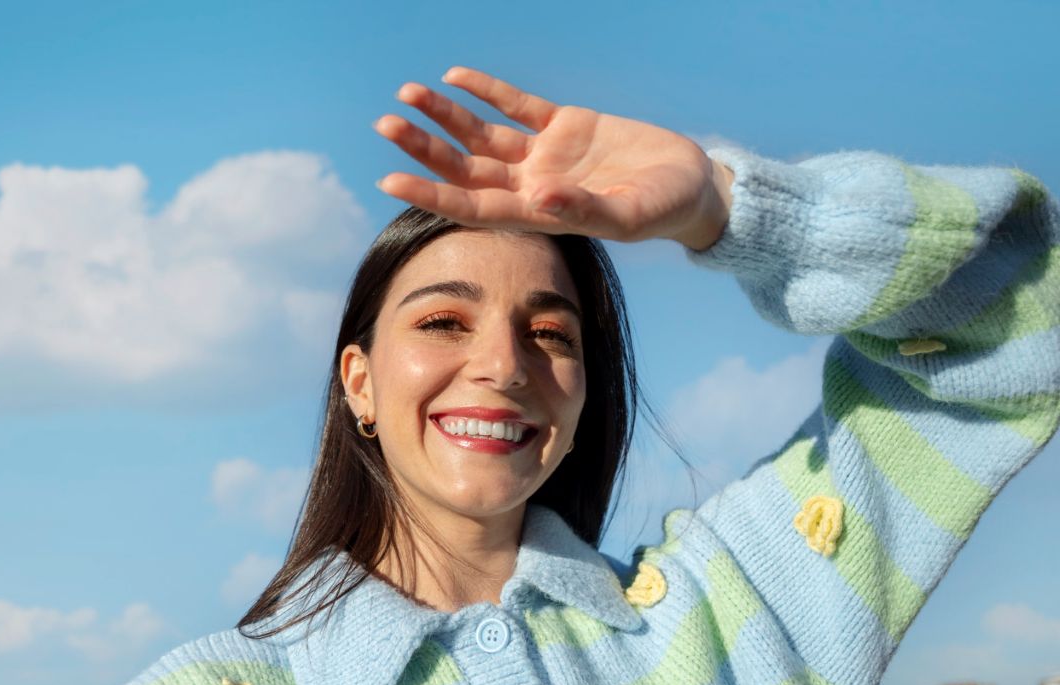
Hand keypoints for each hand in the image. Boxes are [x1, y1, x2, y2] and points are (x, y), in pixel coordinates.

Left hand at [373, 67, 732, 249]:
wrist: (691, 186)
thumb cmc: (661, 210)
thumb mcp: (627, 215)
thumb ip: (583, 209)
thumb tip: (540, 196)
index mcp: (538, 214)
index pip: (471, 205)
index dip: (430, 194)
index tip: (390, 181)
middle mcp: (531, 186)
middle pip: (464, 167)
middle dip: (424, 148)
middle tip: (385, 125)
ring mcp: (544, 155)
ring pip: (481, 134)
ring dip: (445, 116)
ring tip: (407, 94)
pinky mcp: (564, 125)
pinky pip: (516, 106)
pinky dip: (487, 91)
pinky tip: (455, 77)